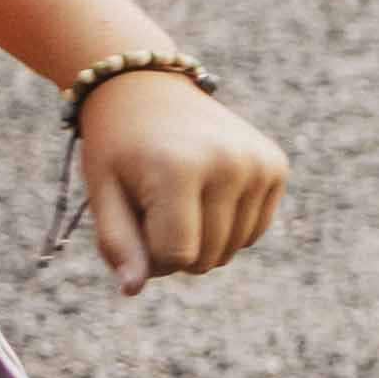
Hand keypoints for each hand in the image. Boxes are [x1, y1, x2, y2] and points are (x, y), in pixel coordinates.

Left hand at [70, 70, 284, 297]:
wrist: (147, 87)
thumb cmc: (117, 146)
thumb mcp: (103, 193)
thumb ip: (117, 244)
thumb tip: (133, 290)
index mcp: (180, 169)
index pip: (176, 256)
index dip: (149, 258)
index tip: (132, 228)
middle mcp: (230, 164)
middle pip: (207, 258)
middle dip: (175, 250)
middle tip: (151, 210)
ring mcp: (259, 164)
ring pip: (232, 249)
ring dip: (202, 240)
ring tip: (178, 200)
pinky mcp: (276, 165)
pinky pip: (255, 230)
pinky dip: (228, 227)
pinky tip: (206, 195)